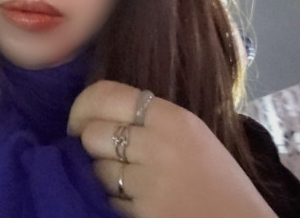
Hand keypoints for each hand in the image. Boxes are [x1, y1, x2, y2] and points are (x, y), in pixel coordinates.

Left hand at [67, 81, 276, 217]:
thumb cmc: (221, 183)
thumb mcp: (191, 135)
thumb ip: (149, 120)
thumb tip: (98, 113)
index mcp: (171, 117)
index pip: (105, 93)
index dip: (82, 106)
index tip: (78, 121)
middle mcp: (157, 143)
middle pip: (93, 132)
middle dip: (90, 146)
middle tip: (98, 154)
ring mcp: (149, 181)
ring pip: (96, 170)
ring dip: (101, 178)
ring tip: (126, 184)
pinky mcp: (143, 213)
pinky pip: (109, 201)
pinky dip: (113, 203)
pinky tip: (136, 204)